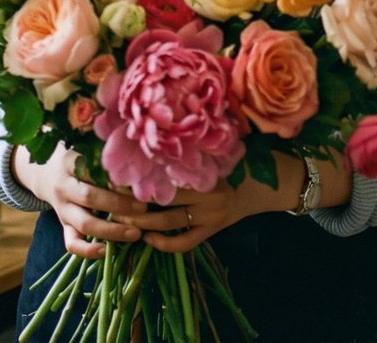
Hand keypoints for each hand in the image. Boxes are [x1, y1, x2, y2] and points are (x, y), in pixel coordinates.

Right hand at [14, 143, 148, 259]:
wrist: (45, 174)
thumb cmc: (76, 158)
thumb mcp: (84, 148)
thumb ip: (104, 155)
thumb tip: (141, 160)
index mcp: (69, 162)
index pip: (91, 170)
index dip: (114, 177)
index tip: (136, 182)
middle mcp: (64, 187)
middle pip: (90, 197)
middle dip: (119, 205)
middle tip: (143, 208)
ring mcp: (62, 209)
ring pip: (84, 223)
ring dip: (112, 230)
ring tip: (136, 233)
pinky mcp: (63, 225)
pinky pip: (72, 243)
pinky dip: (88, 251)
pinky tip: (107, 251)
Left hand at [118, 158, 301, 253]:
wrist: (268, 183)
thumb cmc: (236, 158)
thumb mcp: (213, 148)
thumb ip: (187, 146)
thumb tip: (149, 132)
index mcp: (204, 168)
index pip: (163, 173)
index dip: (137, 175)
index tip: (113, 173)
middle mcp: (208, 193)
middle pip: (161, 201)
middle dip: (133, 202)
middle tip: (108, 200)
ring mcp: (211, 215)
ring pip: (169, 222)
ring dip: (143, 223)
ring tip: (121, 219)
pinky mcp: (214, 230)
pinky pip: (186, 242)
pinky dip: (166, 244)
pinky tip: (148, 240)